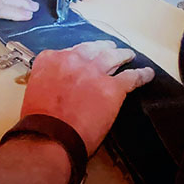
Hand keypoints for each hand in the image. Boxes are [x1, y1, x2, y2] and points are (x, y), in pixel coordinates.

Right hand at [20, 41, 154, 154]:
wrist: (51, 135)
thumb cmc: (39, 119)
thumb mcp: (36, 89)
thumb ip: (49, 79)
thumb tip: (57, 84)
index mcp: (51, 59)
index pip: (68, 51)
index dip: (77, 55)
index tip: (81, 59)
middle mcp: (74, 59)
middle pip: (93, 48)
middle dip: (102, 48)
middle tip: (109, 49)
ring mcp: (94, 71)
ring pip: (113, 56)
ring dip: (122, 55)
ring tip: (128, 55)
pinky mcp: (112, 87)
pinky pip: (131, 77)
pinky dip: (141, 75)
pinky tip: (148, 74)